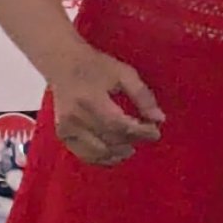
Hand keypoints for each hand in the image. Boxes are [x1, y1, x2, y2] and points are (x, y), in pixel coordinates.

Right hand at [48, 42, 164, 166]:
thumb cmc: (96, 66)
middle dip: (132, 141)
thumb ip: (142, 95)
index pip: (119, 125)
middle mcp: (76, 118)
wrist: (63, 63)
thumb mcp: (123, 73)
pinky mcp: (63, 135)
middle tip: (147, 136)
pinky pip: (84, 154)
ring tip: (131, 148)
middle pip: (110, 139)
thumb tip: (159, 119)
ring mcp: (66, 129)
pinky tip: (114, 154)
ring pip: (98, 152)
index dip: (140, 132)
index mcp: (91, 100)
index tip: (155, 132)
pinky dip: (101, 158)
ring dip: (118, 154)